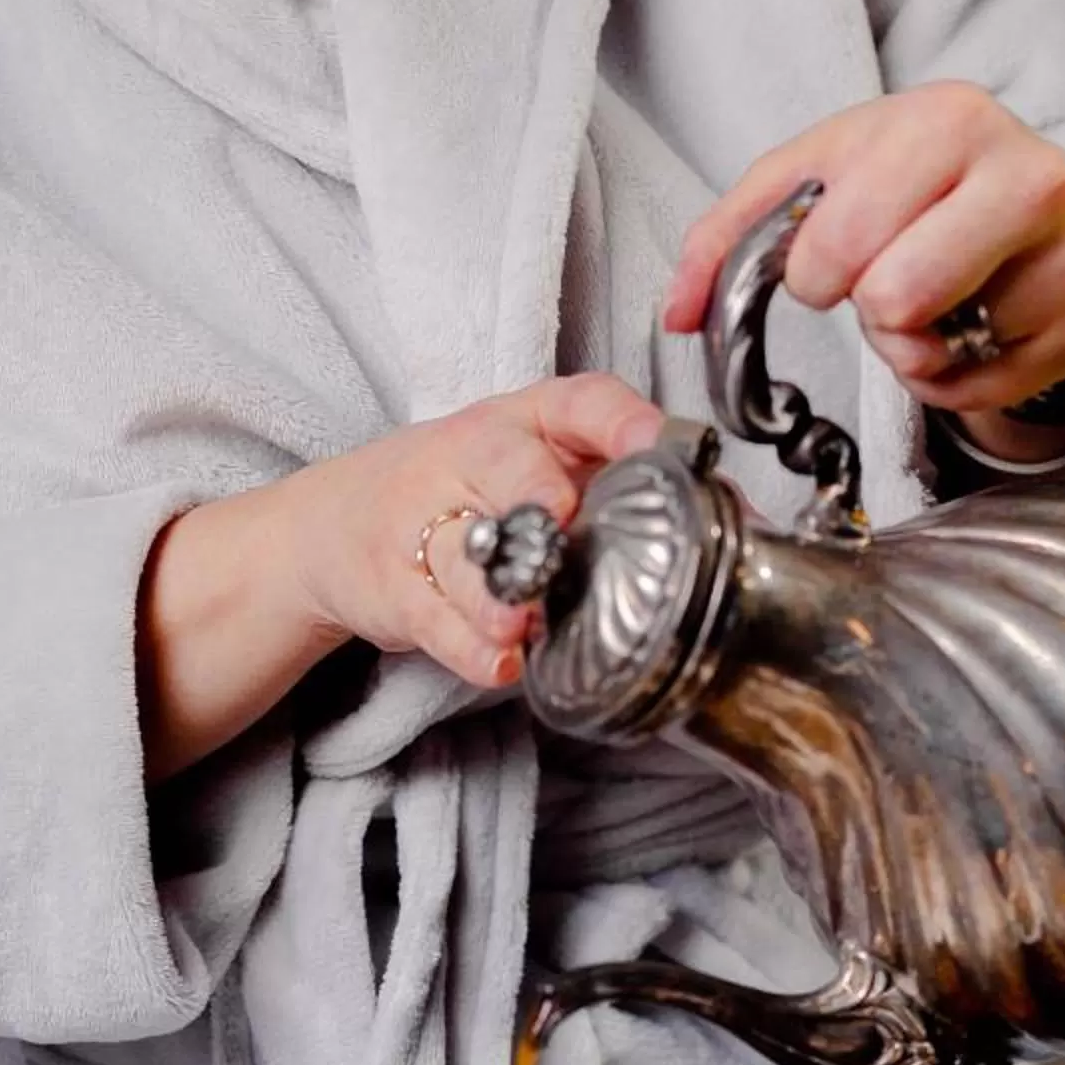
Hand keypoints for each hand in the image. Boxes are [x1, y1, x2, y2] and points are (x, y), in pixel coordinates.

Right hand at [139, 374, 661, 778]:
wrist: (335, 526)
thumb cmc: (462, 494)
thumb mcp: (530, 464)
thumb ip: (610, 481)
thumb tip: (729, 516)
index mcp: (520, 423)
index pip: (576, 402)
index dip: (617, 420)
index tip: (655, 443)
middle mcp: (468, 461)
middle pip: (500, 465)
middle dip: (532, 490)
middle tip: (562, 521)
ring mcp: (422, 524)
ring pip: (462, 553)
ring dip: (496, 589)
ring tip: (524, 616)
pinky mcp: (395, 590)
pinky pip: (433, 620)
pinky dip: (468, 646)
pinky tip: (500, 662)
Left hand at [663, 87, 1064, 447]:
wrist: (1017, 194)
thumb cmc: (906, 184)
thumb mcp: (813, 180)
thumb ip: (729, 237)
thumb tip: (679, 313)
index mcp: (945, 120)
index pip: (839, 243)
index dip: (817, 272)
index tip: (837, 255)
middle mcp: (1024, 173)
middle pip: (896, 299)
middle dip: (868, 309)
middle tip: (887, 280)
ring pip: (941, 351)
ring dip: (913, 348)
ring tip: (933, 301)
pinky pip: (986, 388)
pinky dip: (960, 376)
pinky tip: (971, 327)